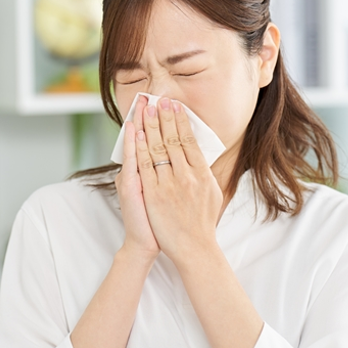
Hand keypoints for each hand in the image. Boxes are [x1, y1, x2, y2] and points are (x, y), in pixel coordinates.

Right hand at [115, 95, 159, 261]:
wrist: (147, 243)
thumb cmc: (158, 220)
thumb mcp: (157, 193)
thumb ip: (161, 174)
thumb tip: (174, 157)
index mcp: (143, 173)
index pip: (147, 141)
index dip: (149, 121)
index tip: (153, 102)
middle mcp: (135, 173)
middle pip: (143, 139)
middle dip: (146, 116)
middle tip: (148, 95)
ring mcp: (132, 179)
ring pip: (138, 146)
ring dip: (141, 123)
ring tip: (143, 104)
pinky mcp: (131, 188)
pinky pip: (133, 162)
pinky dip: (133, 144)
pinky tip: (134, 129)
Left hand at [135, 97, 223, 264]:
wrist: (193, 248)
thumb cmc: (203, 222)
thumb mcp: (211, 193)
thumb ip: (203, 173)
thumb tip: (199, 155)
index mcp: (202, 173)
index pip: (189, 140)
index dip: (181, 121)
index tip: (175, 106)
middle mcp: (187, 175)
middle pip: (172, 139)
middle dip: (164, 117)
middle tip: (159, 99)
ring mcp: (168, 184)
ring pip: (157, 148)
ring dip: (151, 126)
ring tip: (146, 109)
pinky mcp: (153, 194)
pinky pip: (145, 166)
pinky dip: (140, 148)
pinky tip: (136, 134)